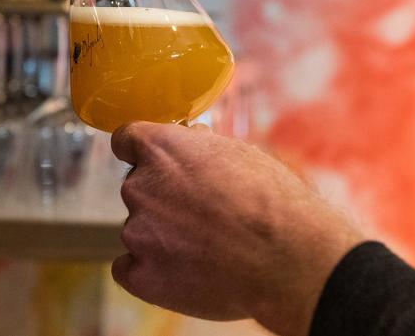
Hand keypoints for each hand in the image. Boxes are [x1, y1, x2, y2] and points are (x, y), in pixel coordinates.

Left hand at [111, 122, 363, 335]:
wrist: (289, 258)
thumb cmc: (272, 202)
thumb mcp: (238, 153)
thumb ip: (198, 147)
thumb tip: (188, 140)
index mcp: (160, 149)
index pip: (126, 139)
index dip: (140, 152)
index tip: (153, 163)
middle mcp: (139, 186)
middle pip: (137, 188)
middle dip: (161, 199)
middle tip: (200, 216)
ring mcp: (136, 233)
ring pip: (139, 230)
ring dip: (161, 237)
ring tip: (207, 249)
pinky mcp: (140, 276)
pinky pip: (130, 269)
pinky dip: (150, 272)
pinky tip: (184, 272)